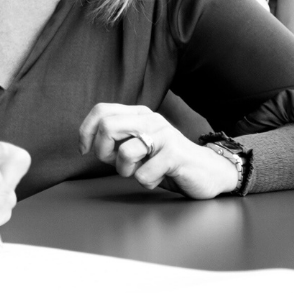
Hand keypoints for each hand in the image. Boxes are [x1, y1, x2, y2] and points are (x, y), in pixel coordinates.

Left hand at [78, 104, 238, 198]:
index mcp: (138, 114)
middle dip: (103, 152)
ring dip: (126, 171)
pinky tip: (158, 178)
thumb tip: (89, 142)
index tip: (85, 150)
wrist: (209, 172)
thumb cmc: (167, 162)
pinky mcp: (174, 154)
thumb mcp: (138, 147)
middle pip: (107, 127)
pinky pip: (143, 174)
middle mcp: (150, 119)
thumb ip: (117, 141)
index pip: (101, 111)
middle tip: (116, 164)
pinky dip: (146, 182)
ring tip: (141, 172)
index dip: (85, 131)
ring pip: (125, 152)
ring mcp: (163, 134)